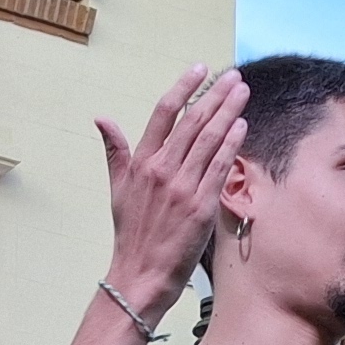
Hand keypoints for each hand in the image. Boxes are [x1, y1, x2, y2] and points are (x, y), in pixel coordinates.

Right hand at [95, 66, 244, 322]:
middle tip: (233, 76)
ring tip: (242, 92)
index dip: (183, 87)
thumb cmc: (132, 234)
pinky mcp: (201, 206)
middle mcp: (161, 169)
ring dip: (228, 112)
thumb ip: (115, 152)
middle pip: (192, 121)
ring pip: (209, 140)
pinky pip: (219, 168)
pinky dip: (231, 144)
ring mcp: (182, 187)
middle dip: (215, 95)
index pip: (163, 113)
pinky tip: (242, 126)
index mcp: (141, 162)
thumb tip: (102, 118)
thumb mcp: (118, 189)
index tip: (199, 69)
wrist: (141, 274)